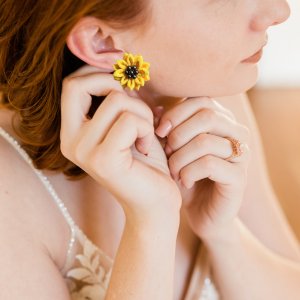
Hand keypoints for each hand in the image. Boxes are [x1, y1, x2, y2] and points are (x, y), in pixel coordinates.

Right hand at [60, 65, 181, 227]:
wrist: (154, 202)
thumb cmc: (145, 162)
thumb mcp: (130, 123)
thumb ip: (121, 98)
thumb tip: (124, 70)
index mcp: (73, 132)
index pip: (71, 85)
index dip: (98, 74)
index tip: (126, 84)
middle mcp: (71, 142)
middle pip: (83, 85)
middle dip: (117, 86)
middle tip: (139, 107)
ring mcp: (84, 151)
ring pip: (116, 100)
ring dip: (142, 112)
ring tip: (148, 134)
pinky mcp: (103, 160)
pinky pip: (130, 120)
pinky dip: (147, 128)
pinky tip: (147, 147)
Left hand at [154, 96, 250, 239]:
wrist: (200, 211)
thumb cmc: (185, 174)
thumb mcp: (172, 149)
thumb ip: (167, 128)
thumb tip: (156, 110)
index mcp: (222, 121)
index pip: (200, 100)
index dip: (175, 113)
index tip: (158, 131)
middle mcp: (236, 133)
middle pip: (207, 116)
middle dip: (178, 135)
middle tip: (167, 153)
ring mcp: (241, 155)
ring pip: (205, 141)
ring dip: (180, 158)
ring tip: (172, 171)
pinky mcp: (239, 178)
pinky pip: (209, 164)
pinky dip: (189, 173)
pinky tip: (184, 182)